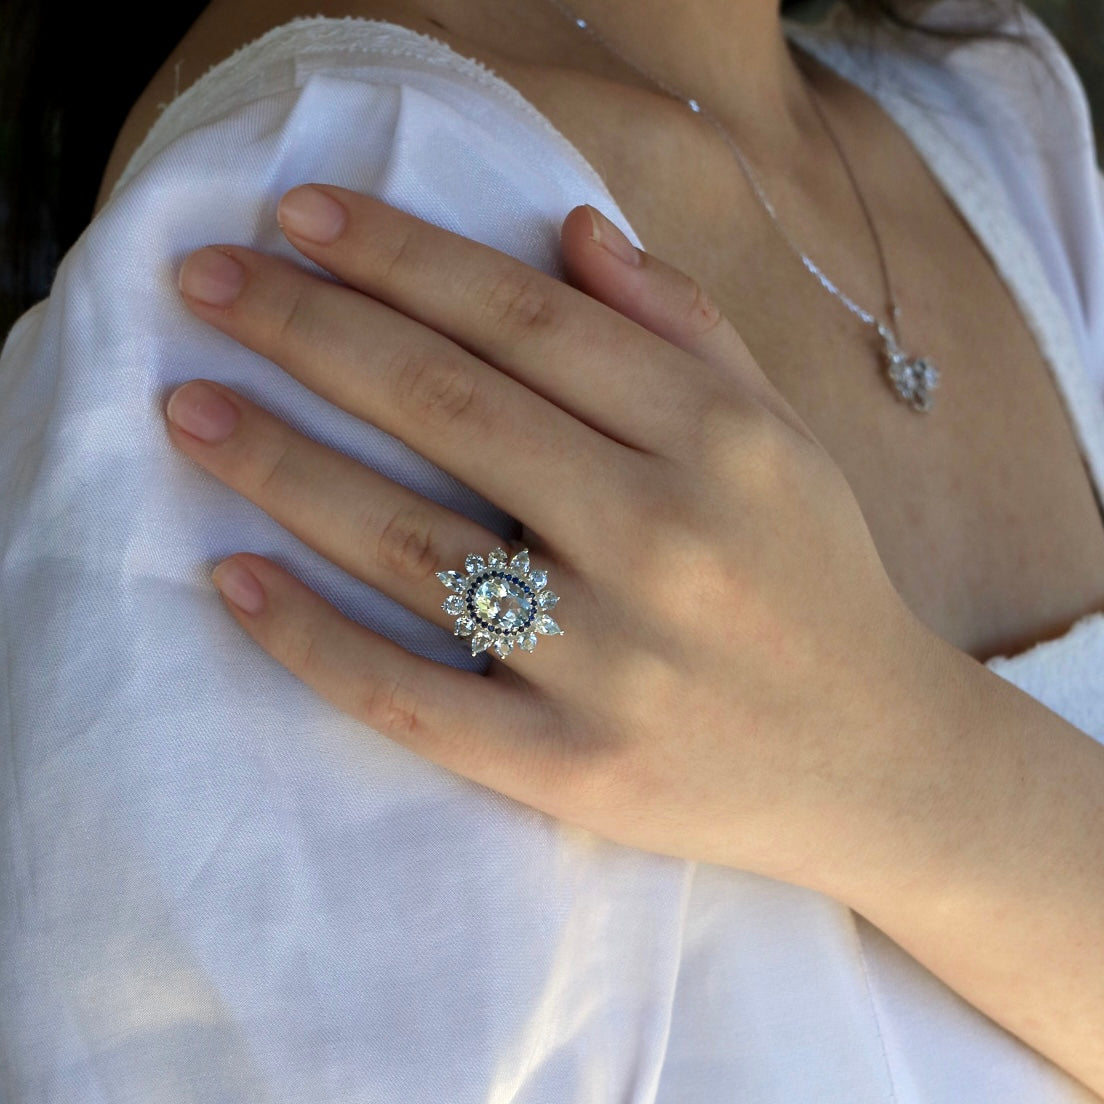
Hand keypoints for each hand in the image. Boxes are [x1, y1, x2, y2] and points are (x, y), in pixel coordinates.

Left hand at [166, 183, 942, 893]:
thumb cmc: (818, 582)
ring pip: (410, 545)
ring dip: (280, 467)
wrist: (875, 762)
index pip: (527, 319)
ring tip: (188, 409)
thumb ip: (684, 325)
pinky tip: (232, 580)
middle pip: (451, 409)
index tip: (298, 216)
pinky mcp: (572, 769)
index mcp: (720, 441)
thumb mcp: (781, 436)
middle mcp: (665, 540)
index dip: (401, 256)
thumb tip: (570, 226)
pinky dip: (313, 641)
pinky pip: (415, 698)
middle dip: (309, 329)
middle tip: (203, 282)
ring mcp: (613, 664)